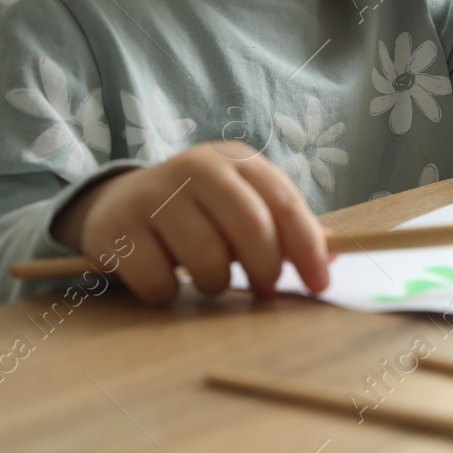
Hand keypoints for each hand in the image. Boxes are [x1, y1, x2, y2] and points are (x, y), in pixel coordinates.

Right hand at [52, 141, 329, 301]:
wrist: (118, 202)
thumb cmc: (197, 210)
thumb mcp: (241, 204)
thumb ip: (284, 225)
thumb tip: (334, 252)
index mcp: (234, 159)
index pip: (284, 201)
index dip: (308, 247)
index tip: (320, 284)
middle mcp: (196, 167)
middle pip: (251, 228)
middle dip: (265, 270)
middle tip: (264, 291)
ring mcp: (154, 194)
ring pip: (207, 261)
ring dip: (216, 284)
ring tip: (209, 277)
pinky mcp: (119, 227)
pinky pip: (160, 281)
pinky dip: (169, 293)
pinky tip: (166, 278)